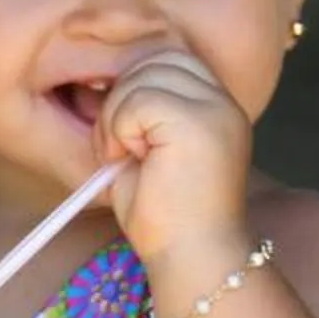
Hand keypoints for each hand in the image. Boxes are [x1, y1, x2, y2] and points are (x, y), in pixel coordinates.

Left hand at [98, 51, 254, 269]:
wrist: (192, 258)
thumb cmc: (166, 217)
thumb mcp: (146, 152)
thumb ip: (134, 113)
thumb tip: (95, 82)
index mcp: (216, 106)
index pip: (169, 60)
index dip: (133, 85)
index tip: (117, 127)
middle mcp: (223, 101)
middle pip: (157, 59)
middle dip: (122, 96)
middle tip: (118, 147)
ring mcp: (214, 108)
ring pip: (143, 76)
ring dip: (116, 116)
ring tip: (122, 157)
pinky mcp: (196, 122)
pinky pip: (137, 100)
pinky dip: (118, 130)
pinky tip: (126, 161)